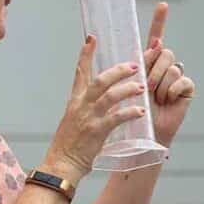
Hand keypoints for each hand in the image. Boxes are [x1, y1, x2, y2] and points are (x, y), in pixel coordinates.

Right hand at [44, 38, 148, 177]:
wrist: (61, 165)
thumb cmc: (71, 145)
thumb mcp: (75, 121)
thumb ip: (88, 108)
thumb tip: (104, 100)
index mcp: (75, 102)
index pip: (80, 73)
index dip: (86, 55)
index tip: (92, 39)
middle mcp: (80, 106)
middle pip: (99, 80)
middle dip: (117, 71)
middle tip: (134, 65)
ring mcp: (88, 118)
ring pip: (108, 96)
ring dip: (127, 89)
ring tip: (141, 86)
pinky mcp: (96, 132)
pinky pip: (116, 118)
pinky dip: (129, 112)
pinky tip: (140, 111)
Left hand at [141, 3, 195, 147]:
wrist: (143, 134)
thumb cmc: (131, 111)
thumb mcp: (130, 83)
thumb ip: (140, 62)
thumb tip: (153, 43)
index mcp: (147, 62)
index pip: (155, 37)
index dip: (160, 21)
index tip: (162, 5)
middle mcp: (163, 67)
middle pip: (163, 52)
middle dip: (153, 68)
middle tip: (147, 87)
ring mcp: (176, 77)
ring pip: (171, 66)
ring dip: (160, 83)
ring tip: (155, 98)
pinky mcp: (187, 89)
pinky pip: (182, 80)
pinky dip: (172, 91)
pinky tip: (167, 101)